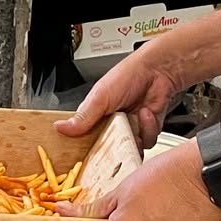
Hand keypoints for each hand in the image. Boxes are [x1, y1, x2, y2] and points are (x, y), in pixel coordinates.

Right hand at [60, 48, 185, 148]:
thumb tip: (60, 127)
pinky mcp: (147, 131)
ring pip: (128, 148)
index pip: (84, 139)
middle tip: (116, 131)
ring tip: (135, 114)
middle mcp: (111, 124)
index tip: (89, 149)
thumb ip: (82, 117)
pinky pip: (147, 142)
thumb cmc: (128, 75)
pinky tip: (146, 113)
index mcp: (95, 115)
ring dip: (135, 132)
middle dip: (114, 144)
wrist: (159, 70)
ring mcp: (129, 128)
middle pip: (108, 150)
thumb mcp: (100, 97)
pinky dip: (148, 129)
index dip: (86, 147)